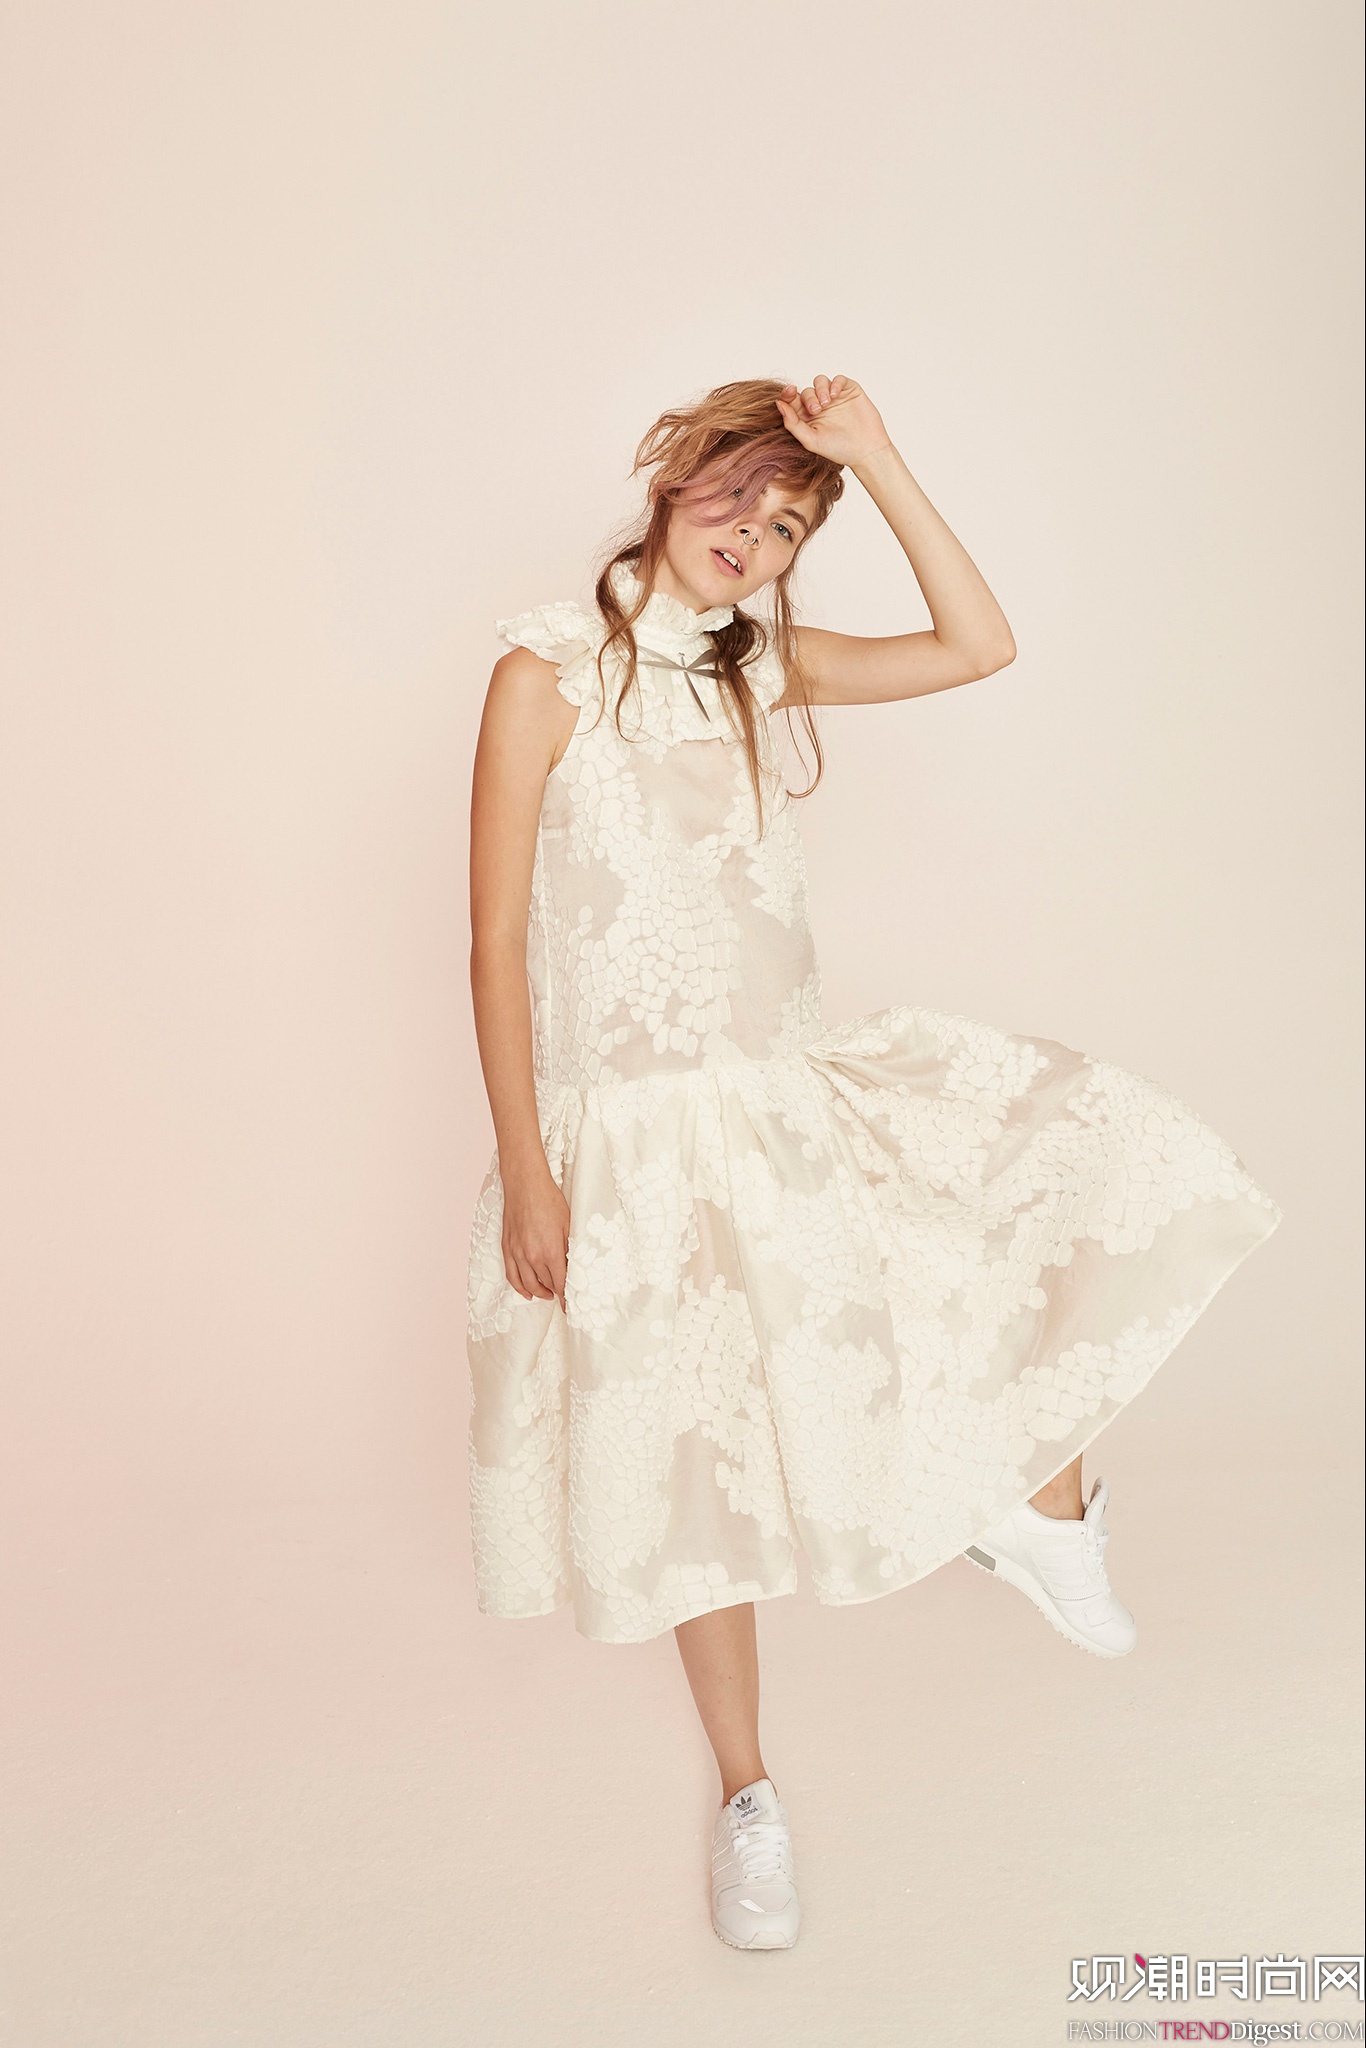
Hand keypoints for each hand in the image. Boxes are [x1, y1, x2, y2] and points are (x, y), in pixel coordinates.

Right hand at [501, 1168, 569, 1308]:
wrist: (525, 1185)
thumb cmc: (549, 1201)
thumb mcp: (568, 1225)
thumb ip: (569, 1249)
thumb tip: (573, 1268)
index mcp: (551, 1251)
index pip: (561, 1284)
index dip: (566, 1299)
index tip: (571, 1308)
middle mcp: (533, 1256)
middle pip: (547, 1285)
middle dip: (556, 1294)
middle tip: (564, 1298)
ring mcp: (518, 1254)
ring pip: (528, 1284)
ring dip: (539, 1292)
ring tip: (548, 1295)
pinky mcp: (507, 1248)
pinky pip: (512, 1275)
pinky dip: (519, 1287)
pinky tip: (527, 1292)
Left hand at [776, 376, 892, 467]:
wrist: (866, 451)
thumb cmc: (838, 450)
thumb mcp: (810, 440)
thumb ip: (792, 423)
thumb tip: (778, 404)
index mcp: (807, 418)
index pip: (792, 400)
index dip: (787, 393)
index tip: (789, 392)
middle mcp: (819, 406)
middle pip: (806, 390)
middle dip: (809, 398)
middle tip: (817, 410)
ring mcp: (835, 398)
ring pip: (820, 381)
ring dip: (820, 389)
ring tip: (826, 403)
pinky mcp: (849, 391)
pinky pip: (838, 379)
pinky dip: (835, 384)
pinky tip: (835, 395)